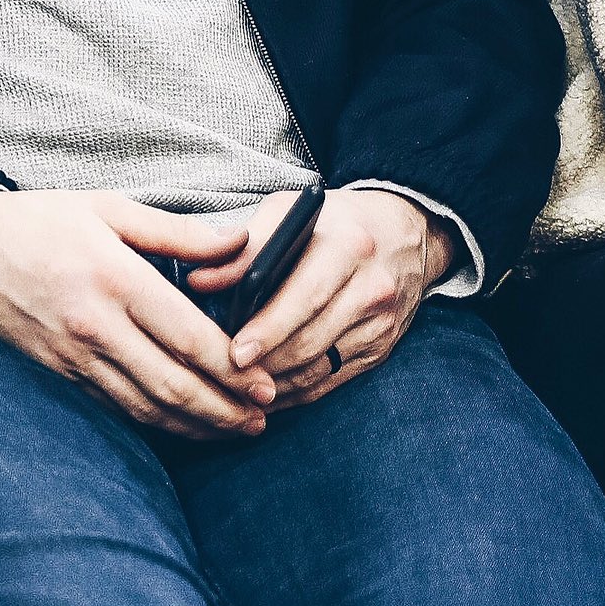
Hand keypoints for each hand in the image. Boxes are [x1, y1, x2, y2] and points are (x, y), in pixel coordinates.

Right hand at [0, 189, 275, 437]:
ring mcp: (72, 355)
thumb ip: (176, 232)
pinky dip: (155, 423)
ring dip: (196, 426)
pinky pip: (114, 407)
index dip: (235, 370)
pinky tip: (180, 425)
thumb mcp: (105, 208)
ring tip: (234, 430)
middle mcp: (94, 325)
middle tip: (263, 420)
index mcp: (113, 277)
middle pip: (175, 385)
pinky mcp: (56, 372)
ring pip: (147, 408)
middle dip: (226, 410)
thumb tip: (239, 242)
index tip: (267, 384)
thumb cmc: (35, 221)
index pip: (188, 338)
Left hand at [198, 185, 455, 406]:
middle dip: (265, 364)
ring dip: (277, 384)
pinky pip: (333, 380)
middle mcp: (371, 289)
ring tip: (235, 388)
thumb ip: (243, 249)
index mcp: (347, 246)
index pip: (306, 296)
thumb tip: (200, 282)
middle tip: (224, 376)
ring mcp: (381, 324)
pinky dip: (297, 391)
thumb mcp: (287, 213)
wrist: (404, 233)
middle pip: (311, 340)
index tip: (235, 353)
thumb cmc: (332, 221)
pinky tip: (266, 392)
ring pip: (321, 368)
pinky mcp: (381, 349)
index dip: (269, 329)